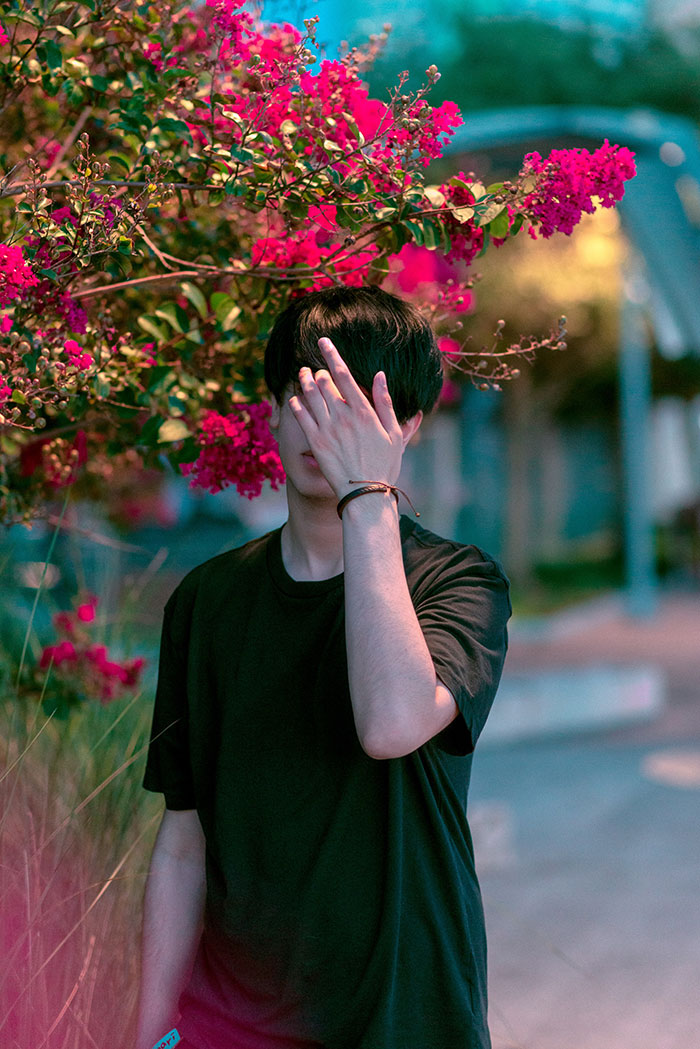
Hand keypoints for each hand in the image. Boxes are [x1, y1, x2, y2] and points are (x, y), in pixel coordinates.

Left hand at [288, 337, 403, 499]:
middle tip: (314, 366)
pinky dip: (296, 404)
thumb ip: (384, 402)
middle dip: (317, 370)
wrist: (366, 494)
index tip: (323, 341)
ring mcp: (327, 429)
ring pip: (310, 396)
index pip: (344, 374)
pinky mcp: (315, 442)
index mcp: (363, 411)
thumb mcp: (393, 433)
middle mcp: (343, 416)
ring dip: (303, 381)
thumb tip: (379, 375)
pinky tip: (293, 398)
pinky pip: (301, 417)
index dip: (332, 355)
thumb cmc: (384, 464)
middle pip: (323, 382)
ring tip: (301, 373)